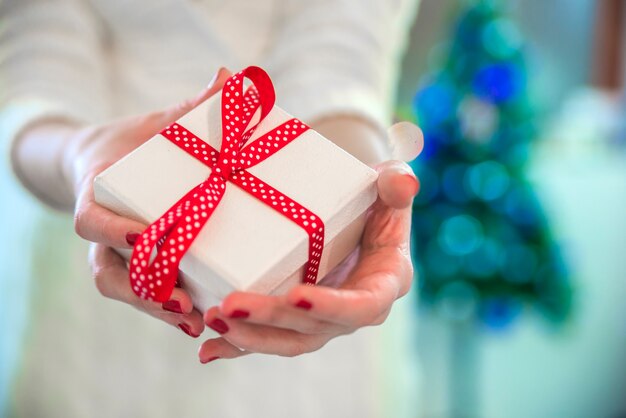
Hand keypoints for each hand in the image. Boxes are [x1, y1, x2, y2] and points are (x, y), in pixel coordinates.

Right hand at [71, 68, 229, 335]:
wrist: (116, 163)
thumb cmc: (142, 143)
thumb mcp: (163, 123)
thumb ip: (192, 107)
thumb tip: (231, 76)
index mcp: (98, 196)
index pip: (89, 220)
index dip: (110, 231)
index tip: (142, 236)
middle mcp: (103, 233)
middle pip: (107, 271)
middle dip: (140, 289)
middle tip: (181, 300)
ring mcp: (117, 255)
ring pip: (124, 291)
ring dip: (155, 310)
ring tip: (195, 321)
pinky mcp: (138, 268)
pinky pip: (144, 296)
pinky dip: (167, 312)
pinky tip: (200, 322)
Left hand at [198, 156, 420, 362]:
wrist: (358, 214)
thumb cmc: (376, 200)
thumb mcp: (391, 186)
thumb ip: (397, 184)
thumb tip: (404, 181)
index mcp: (383, 283)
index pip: (361, 305)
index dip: (331, 306)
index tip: (297, 296)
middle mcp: (352, 310)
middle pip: (313, 328)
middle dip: (271, 320)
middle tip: (230, 306)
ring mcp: (322, 318)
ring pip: (287, 339)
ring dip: (248, 336)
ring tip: (213, 319)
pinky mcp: (297, 319)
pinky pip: (268, 338)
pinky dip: (238, 347)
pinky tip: (208, 350)